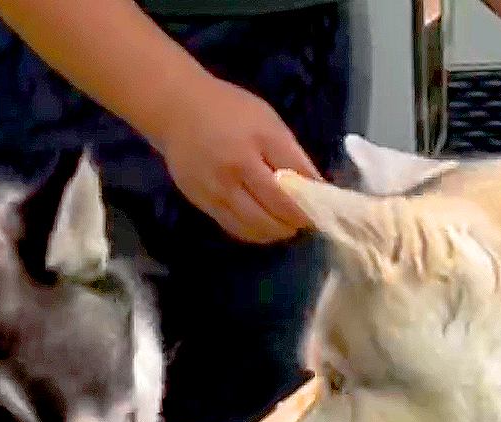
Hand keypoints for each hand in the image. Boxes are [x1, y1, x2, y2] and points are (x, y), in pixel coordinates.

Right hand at [146, 75, 320, 243]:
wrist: (177, 110)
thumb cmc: (229, 110)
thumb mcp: (268, 121)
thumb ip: (291, 154)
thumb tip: (316, 187)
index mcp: (259, 143)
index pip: (296, 181)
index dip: (312, 200)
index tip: (323, 208)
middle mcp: (238, 169)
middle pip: (276, 210)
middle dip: (296, 221)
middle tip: (306, 222)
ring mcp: (218, 190)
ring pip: (255, 226)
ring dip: (276, 232)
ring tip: (285, 226)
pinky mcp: (203, 203)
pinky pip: (234, 227)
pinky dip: (254, 233)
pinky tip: (262, 227)